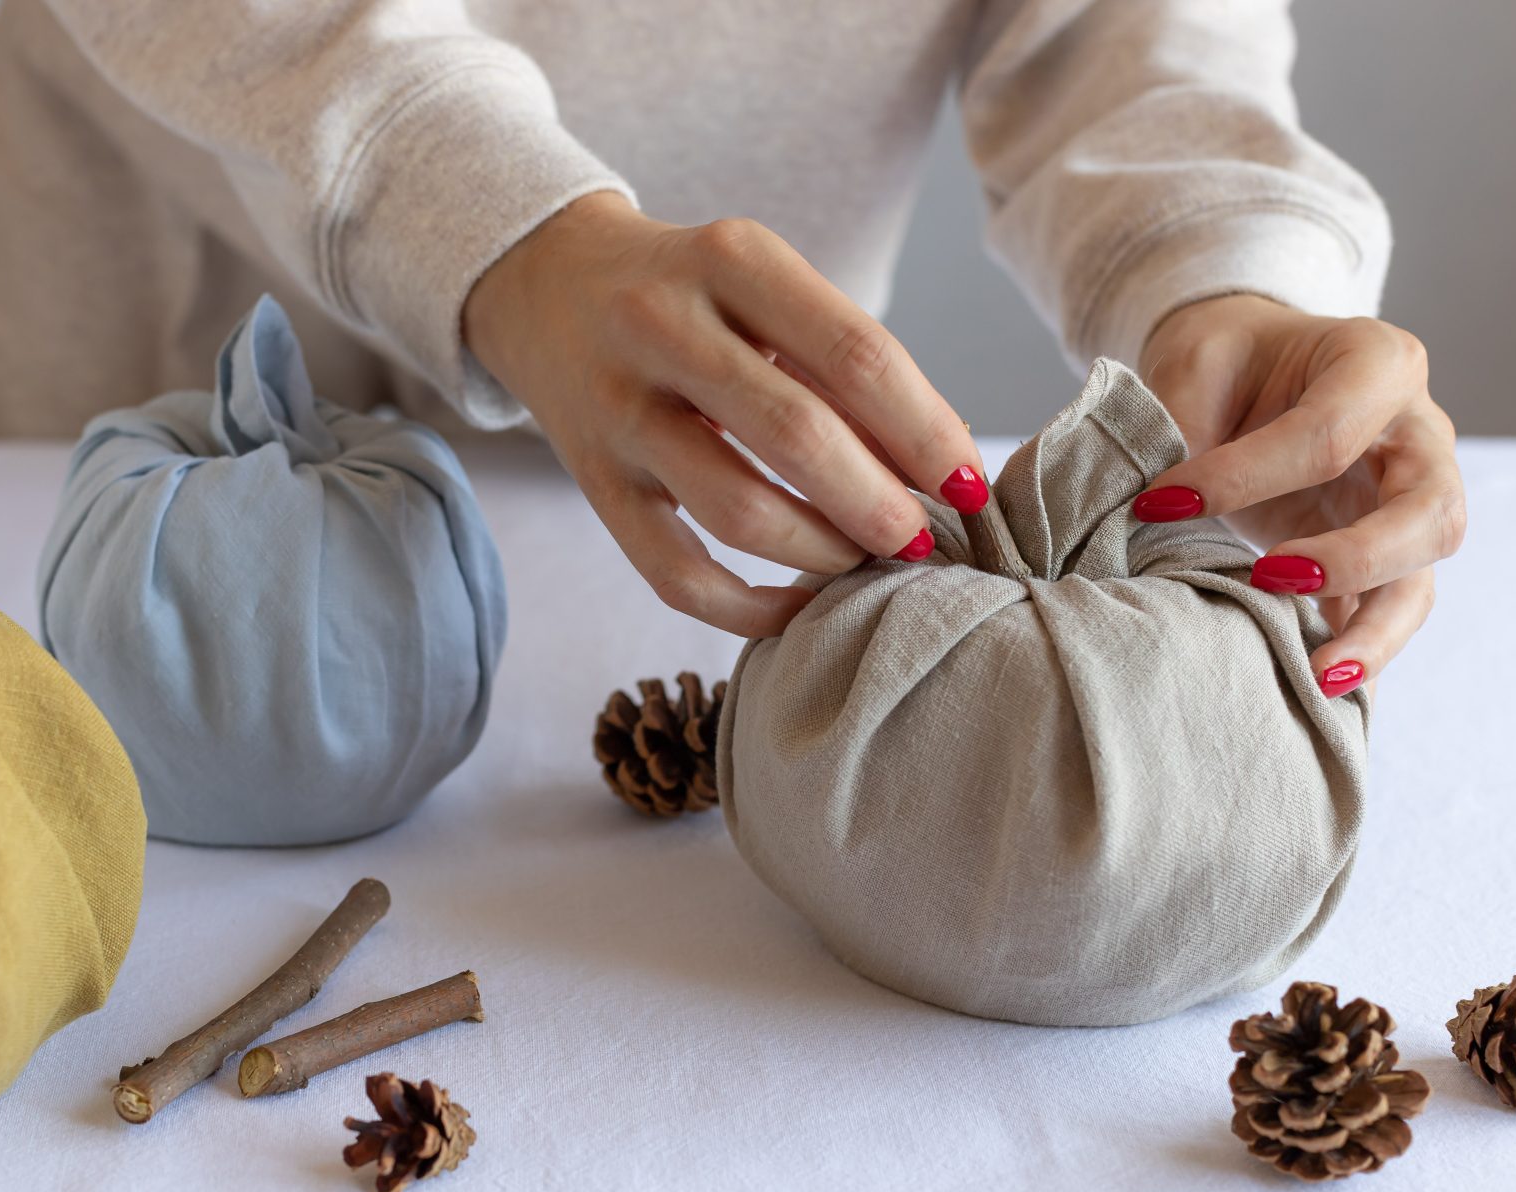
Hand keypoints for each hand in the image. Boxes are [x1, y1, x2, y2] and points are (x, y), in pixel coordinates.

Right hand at [463, 193, 982, 636]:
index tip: (970, 487)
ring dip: (822, 554)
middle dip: (880, 505)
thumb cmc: (692, 295)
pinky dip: (749, 608)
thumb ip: (841, 361)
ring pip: (739, 511)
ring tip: (862, 561)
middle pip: (800, 434)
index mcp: (732, 258)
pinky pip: (676, 573)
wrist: (546, 284)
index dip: (927, 432)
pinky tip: (796, 606)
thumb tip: (945, 468)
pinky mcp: (593, 482)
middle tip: (922, 542)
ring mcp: (620, 408)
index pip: (857, 356)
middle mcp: (664, 325)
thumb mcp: (762, 286)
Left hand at [1137, 294, 1465, 695]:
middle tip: (1271, 577)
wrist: (1251, 369)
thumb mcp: (1196, 360)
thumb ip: (1184, 420)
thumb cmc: (1228, 359)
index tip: (1158, 505)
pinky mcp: (1386, 555)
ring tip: (1315, 675)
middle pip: (1429, 512)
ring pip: (1423, 576)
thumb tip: (1155, 504)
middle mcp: (1418, 436)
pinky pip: (1390, 610)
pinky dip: (1359, 651)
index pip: (1329, 432)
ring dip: (1375, 631)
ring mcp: (1411, 501)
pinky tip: (1317, 690)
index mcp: (1378, 363)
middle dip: (1356, 557)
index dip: (1244, 476)